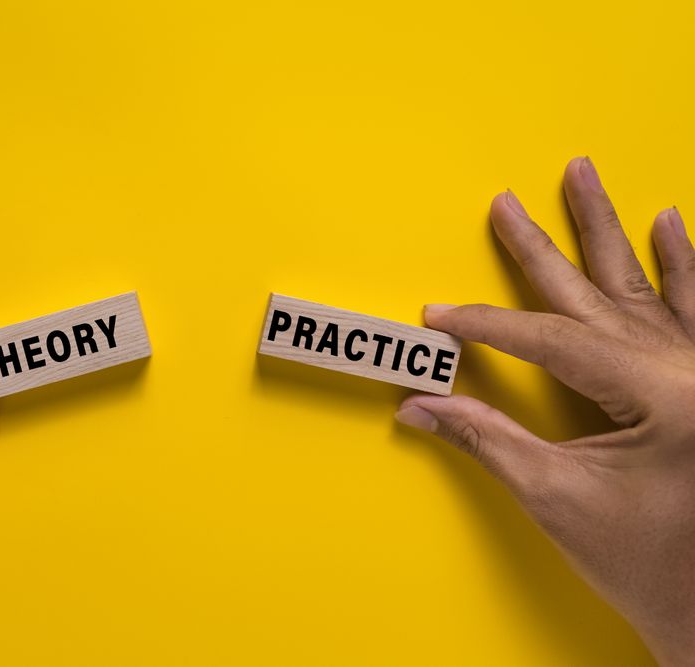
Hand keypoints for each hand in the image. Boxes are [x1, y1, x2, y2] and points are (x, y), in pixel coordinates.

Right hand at [396, 157, 694, 663]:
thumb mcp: (558, 499)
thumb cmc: (651, 563)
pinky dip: (687, 267)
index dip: (485, 326)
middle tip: (509, 203)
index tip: (439, 318)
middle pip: (599, 292)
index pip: (552, 339)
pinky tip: (675, 228)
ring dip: (614, 231)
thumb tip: (423, 407)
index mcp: (661, 393)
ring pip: (652, 285)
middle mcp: (693, 368)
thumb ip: (488, 441)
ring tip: (587, 178)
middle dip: (544, 246)